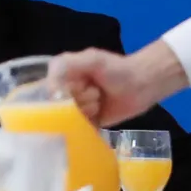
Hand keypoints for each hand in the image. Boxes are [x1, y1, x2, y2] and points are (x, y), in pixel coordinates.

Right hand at [52, 43, 186, 126]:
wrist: (145, 84)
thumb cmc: (118, 69)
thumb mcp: (91, 59)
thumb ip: (66, 65)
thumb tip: (50, 90)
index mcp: (61, 78)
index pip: (46, 91)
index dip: (58, 94)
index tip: (71, 92)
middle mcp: (66, 94)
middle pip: (56, 107)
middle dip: (76, 101)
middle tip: (94, 94)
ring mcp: (77, 109)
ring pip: (68, 119)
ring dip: (86, 111)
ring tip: (100, 103)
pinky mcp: (89, 123)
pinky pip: (78, 130)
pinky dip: (86, 126)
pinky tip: (98, 116)